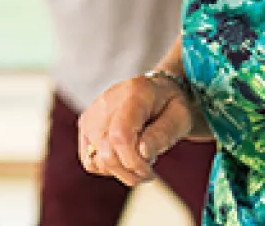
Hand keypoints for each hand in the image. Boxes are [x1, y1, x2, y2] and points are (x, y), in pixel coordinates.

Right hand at [77, 73, 201, 185]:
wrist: (155, 93)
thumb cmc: (170, 106)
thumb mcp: (180, 117)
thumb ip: (163, 134)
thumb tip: (143, 152)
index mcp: (134, 93)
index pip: (121, 135)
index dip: (133, 161)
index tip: (150, 171)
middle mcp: (106, 102)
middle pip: (107, 152)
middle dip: (130, 171)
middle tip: (148, 171)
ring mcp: (92, 115)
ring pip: (97, 160)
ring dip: (120, 171)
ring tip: (138, 160)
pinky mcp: (84, 127)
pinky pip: (90, 161)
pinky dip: (108, 168)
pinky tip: (124, 158)